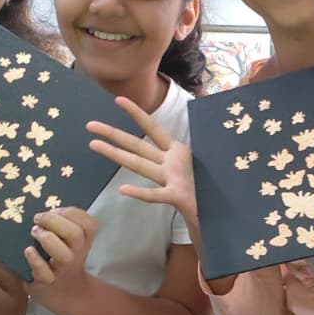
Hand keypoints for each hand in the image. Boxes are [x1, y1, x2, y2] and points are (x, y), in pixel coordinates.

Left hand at [25, 207, 96, 305]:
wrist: (65, 293)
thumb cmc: (63, 259)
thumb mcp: (70, 242)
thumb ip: (63, 224)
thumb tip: (44, 210)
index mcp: (84, 241)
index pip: (89, 223)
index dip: (71, 213)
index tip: (55, 210)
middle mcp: (76, 254)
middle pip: (76, 234)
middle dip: (55, 221)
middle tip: (38, 219)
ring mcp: (62, 269)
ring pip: (63, 254)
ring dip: (47, 239)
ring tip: (34, 232)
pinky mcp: (47, 282)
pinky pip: (43, 272)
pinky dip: (35, 259)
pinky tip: (28, 251)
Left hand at [88, 96, 196, 222]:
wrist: (223, 214)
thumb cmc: (205, 193)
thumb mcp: (190, 171)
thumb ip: (176, 159)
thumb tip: (175, 142)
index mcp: (178, 151)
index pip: (153, 128)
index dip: (136, 113)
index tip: (118, 100)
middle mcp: (175, 160)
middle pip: (138, 145)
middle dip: (114, 134)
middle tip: (90, 125)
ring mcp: (176, 177)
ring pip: (140, 165)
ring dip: (116, 154)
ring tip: (93, 145)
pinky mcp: (180, 197)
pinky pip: (157, 195)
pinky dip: (141, 193)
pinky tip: (123, 190)